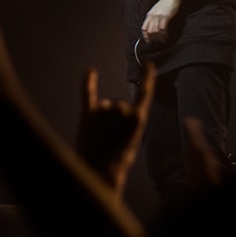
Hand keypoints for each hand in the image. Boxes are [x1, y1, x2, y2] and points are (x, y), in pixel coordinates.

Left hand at [77, 64, 154, 196]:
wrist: (98, 171)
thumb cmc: (118, 159)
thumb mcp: (133, 140)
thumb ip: (130, 121)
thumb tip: (120, 109)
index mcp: (138, 118)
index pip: (145, 92)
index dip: (148, 77)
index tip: (148, 65)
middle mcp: (122, 109)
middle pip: (119, 104)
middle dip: (114, 117)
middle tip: (110, 136)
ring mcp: (104, 110)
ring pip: (104, 106)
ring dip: (101, 117)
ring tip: (98, 136)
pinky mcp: (87, 114)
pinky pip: (88, 93)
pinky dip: (88, 82)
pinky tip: (91, 71)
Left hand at [141, 0, 179, 45]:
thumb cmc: (167, 2)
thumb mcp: (157, 9)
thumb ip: (154, 16)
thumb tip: (155, 25)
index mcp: (149, 14)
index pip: (144, 28)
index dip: (146, 36)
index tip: (149, 41)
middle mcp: (152, 16)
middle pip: (149, 31)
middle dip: (153, 38)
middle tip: (158, 42)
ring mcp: (158, 16)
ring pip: (155, 31)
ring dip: (159, 38)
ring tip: (163, 40)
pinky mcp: (165, 17)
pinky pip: (162, 29)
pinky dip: (164, 34)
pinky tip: (166, 36)